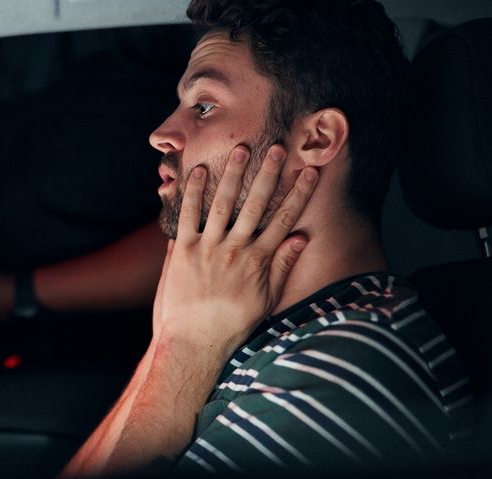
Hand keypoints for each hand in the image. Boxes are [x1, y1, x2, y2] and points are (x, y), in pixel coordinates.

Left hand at [156, 144, 317, 355]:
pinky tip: (198, 172)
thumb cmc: (233, 324)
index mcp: (258, 261)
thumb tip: (301, 237)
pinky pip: (188, 217)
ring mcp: (208, 249)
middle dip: (268, 175)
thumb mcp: (266, 298)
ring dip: (233, 175)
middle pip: (256, 205)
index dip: (298, 194)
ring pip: (223, 204)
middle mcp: (235, 250)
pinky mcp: (182, 252)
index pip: (284, 220)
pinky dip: (193, 193)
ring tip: (242, 149)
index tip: (310, 172)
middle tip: (278, 148)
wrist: (196, 342)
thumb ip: (282, 266)